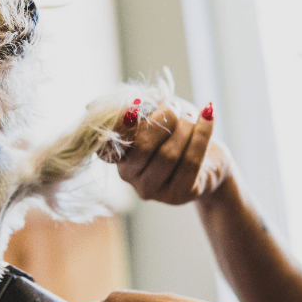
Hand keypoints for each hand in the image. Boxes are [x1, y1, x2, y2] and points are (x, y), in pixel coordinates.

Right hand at [98, 102, 230, 204]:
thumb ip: (128, 107)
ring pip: (169, 155)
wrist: (211, 158)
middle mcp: (129, 176)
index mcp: (117, 155)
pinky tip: (208, 117)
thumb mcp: (152, 112)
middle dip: (163, 121)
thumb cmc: (176, 131)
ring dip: (185, 127)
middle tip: (175, 107)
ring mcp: (153, 189)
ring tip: (192, 115)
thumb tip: (90, 107)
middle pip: (143, 148)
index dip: (122, 124)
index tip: (138, 108)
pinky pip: (191, 162)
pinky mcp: (178, 195)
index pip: (110, 141)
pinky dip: (202, 134)